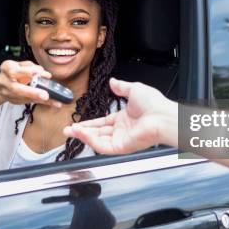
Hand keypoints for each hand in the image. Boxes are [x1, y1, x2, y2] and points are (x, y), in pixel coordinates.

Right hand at [0, 60, 61, 106]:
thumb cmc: (12, 71)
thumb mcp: (18, 64)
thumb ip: (30, 66)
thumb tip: (42, 72)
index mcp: (6, 69)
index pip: (13, 71)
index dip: (25, 72)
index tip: (36, 73)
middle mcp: (5, 82)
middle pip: (16, 89)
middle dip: (32, 92)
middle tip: (45, 95)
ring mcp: (9, 94)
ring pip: (24, 98)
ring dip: (40, 99)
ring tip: (55, 101)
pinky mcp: (15, 101)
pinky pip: (30, 102)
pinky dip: (43, 102)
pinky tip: (55, 103)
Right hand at [63, 78, 177, 153]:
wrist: (162, 115)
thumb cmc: (154, 104)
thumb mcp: (134, 89)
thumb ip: (121, 87)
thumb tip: (113, 81)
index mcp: (124, 119)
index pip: (102, 123)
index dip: (89, 123)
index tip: (77, 123)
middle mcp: (121, 131)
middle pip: (96, 133)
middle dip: (81, 132)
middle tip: (67, 130)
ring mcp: (121, 140)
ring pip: (97, 141)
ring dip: (83, 136)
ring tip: (70, 130)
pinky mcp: (121, 147)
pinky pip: (102, 146)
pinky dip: (90, 140)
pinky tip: (82, 133)